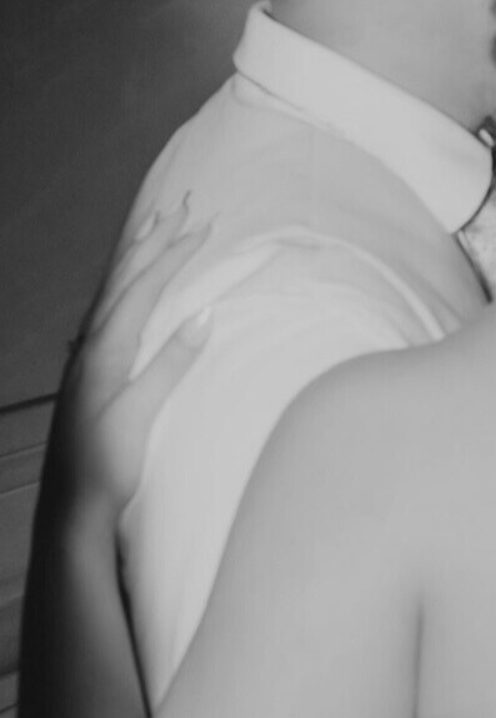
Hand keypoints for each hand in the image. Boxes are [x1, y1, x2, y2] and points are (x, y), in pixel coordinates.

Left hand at [47, 203, 210, 526]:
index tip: (201, 227)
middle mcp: (90, 347)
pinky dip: (123, 289)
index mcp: (105, 350)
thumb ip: (170, 363)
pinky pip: (107, 313)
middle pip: (123, 280)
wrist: (70, 509)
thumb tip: (204, 315)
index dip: (172, 256)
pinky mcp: (88, 376)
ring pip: (111, 293)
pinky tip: (127, 292)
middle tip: (178, 208)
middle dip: (152, 242)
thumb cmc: (107, 466)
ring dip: (135, 259)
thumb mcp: (141, 413)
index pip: (143, 288)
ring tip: (153, 231)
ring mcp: (85, 361)